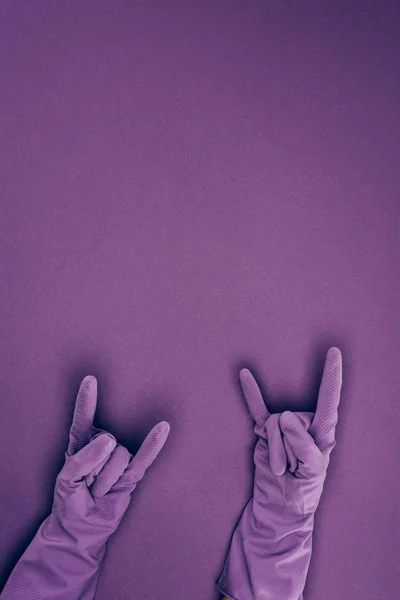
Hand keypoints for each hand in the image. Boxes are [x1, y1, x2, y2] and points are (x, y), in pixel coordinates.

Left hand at [1, 375, 169, 599]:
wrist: (82, 530)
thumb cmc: (70, 501)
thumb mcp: (66, 480)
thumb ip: (84, 458)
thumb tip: (110, 440)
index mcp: (82, 443)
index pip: (84, 418)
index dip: (87, 400)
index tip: (90, 380)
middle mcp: (103, 445)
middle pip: (105, 444)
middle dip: (94, 470)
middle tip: (86, 487)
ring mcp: (119, 458)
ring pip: (119, 457)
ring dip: (106, 480)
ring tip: (98, 492)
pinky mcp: (133, 473)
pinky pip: (145, 457)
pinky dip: (154, 444)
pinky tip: (163, 428)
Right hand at [217, 347, 342, 599]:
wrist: (279, 506)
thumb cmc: (302, 491)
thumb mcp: (311, 473)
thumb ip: (304, 446)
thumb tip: (285, 418)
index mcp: (322, 432)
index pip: (328, 401)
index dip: (332, 377)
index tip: (334, 353)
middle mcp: (304, 424)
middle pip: (291, 420)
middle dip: (288, 446)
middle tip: (292, 469)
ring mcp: (283, 426)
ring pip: (274, 424)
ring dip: (275, 450)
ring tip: (280, 468)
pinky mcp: (265, 431)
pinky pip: (257, 409)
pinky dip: (251, 394)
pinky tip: (245, 376)